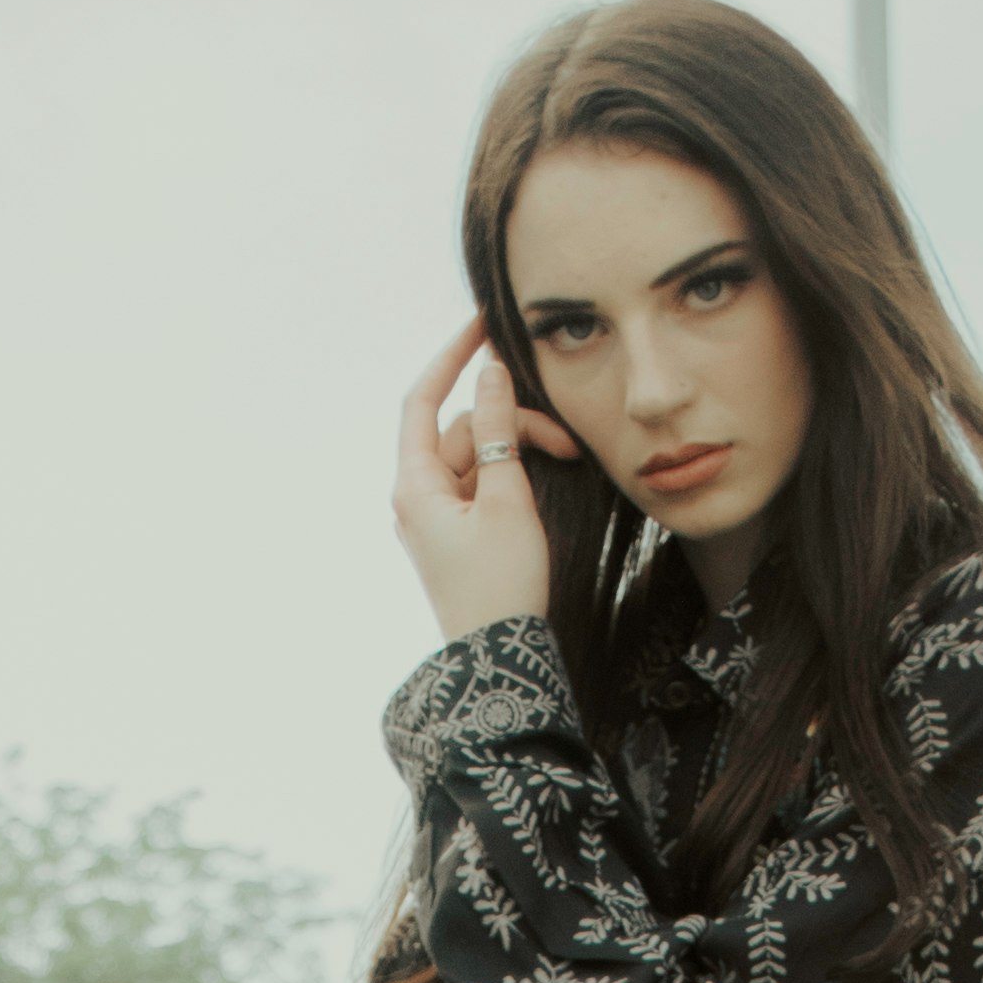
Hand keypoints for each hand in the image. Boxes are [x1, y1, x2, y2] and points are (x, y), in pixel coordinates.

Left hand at [391, 316, 577, 638]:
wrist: (498, 658)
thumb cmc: (501, 585)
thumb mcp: (507, 499)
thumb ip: (501, 431)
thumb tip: (491, 374)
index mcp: (414, 486)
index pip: (421, 400)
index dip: (450, 358)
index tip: (481, 324)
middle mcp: (416, 497)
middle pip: (462, 430)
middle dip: (513, 422)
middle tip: (567, 439)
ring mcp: (436, 518)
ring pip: (478, 456)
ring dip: (519, 449)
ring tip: (568, 459)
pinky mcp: (457, 535)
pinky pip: (482, 483)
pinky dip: (511, 473)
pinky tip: (546, 479)